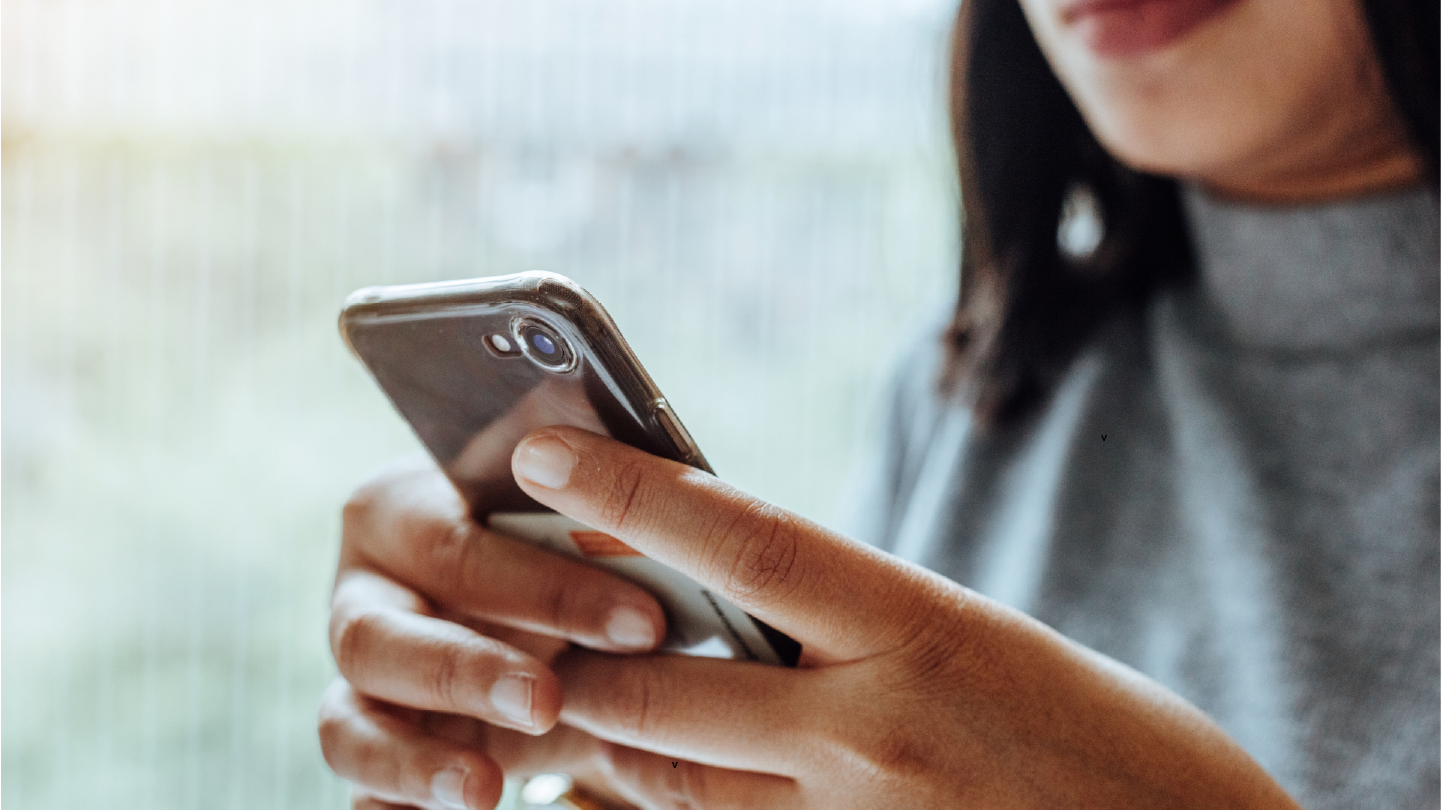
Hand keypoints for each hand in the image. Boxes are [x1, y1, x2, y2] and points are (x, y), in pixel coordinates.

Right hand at [318, 454, 666, 808]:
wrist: (541, 617)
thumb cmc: (566, 543)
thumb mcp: (578, 508)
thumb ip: (588, 475)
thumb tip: (621, 430)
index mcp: (405, 511)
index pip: (458, 545)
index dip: (544, 586)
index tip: (645, 619)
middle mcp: (364, 589)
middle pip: (382, 635)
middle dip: (468, 672)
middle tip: (548, 700)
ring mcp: (359, 677)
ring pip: (348, 720)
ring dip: (411, 758)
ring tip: (480, 792)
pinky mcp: (368, 745)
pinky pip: (359, 786)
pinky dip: (390, 808)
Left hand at [510, 427, 1302, 809]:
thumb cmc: (1100, 738)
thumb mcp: (980, 641)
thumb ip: (855, 622)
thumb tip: (731, 594)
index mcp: (923, 627)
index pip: (745, 540)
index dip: (632, 489)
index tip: (546, 450)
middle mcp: (875, 732)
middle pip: (665, 685)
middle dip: (576, 657)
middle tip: (520, 621)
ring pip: (669, 784)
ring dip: (603, 746)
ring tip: (566, 708)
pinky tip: (630, 789)